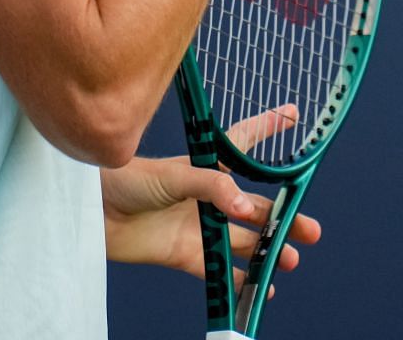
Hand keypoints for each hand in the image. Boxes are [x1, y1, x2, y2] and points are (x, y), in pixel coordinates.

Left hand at [100, 103, 322, 295]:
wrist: (91, 210)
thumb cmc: (126, 179)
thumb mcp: (173, 175)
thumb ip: (212, 188)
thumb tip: (246, 209)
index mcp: (205, 166)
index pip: (243, 143)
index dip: (268, 127)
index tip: (294, 114)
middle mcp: (206, 196)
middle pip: (254, 207)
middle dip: (283, 217)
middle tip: (310, 230)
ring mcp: (197, 226)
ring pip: (242, 239)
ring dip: (266, 250)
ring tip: (288, 259)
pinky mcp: (183, 253)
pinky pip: (217, 269)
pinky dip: (238, 280)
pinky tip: (258, 288)